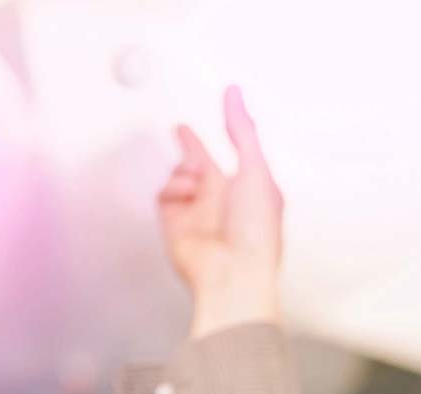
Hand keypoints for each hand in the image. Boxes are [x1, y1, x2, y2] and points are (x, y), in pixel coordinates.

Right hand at [158, 86, 283, 337]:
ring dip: (185, 170)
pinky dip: (173, 189)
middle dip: (191, 147)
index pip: (236, 150)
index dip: (227, 130)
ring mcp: (197, 210)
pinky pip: (165, 193)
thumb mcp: (256, 169)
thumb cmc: (255, 231)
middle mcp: (223, 197)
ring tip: (195, 181)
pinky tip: (184, 194)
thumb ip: (241, 129)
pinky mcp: (174, 222)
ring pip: (180, 174)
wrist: (232, 272)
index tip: (220, 113)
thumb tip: (234, 94)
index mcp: (250, 185)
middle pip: (201, 162)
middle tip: (180, 131)